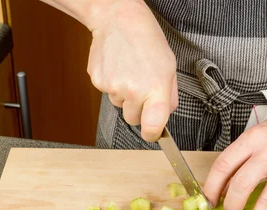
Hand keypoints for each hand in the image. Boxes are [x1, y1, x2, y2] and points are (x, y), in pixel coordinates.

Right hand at [86, 0, 177, 140]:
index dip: (152, 134)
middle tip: (141, 86)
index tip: (153, 133)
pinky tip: (118, 66)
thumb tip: (165, 116)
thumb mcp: (169, 68)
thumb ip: (169, 96)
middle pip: (133, 119)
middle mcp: (133, 91)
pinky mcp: (97, 81)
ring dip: (125, 95)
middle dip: (138, 109)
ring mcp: (113, 87)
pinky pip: (107, 93)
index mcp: (155, 89)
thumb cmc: (147, 41)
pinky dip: (112, 83)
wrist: (118, 18)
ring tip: (129, 70)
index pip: (152, 127)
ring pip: (120, 105)